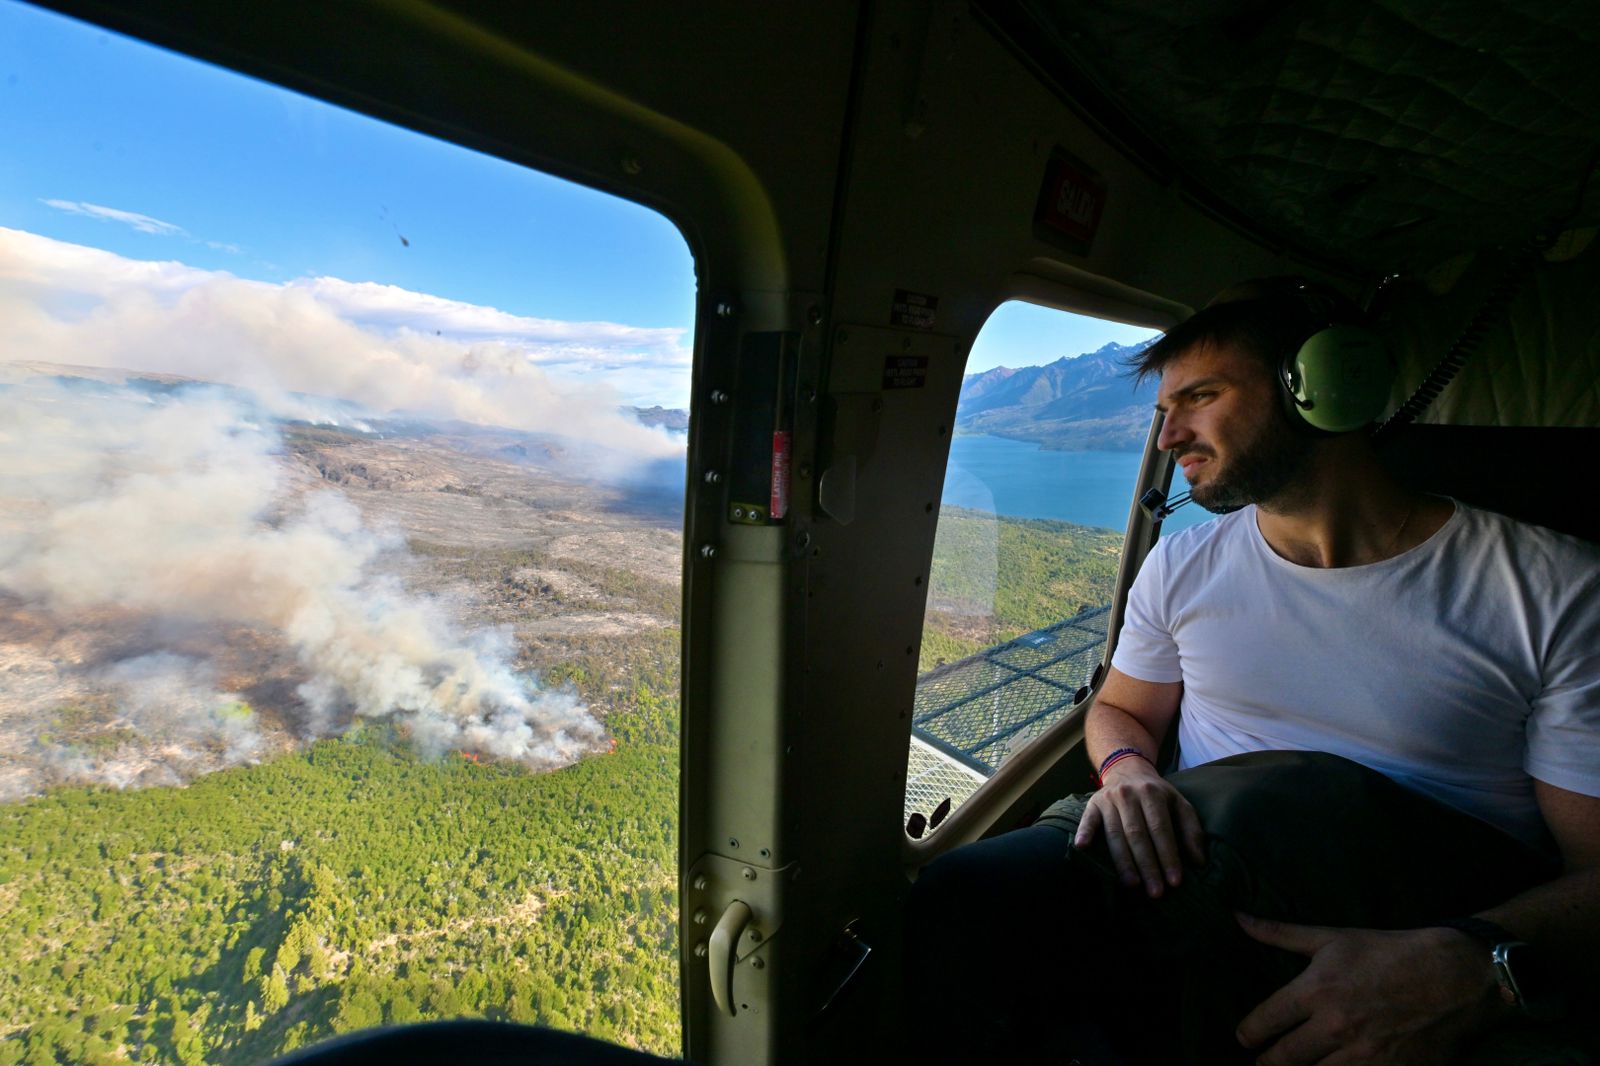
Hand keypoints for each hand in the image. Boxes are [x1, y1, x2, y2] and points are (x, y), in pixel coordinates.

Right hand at [1073, 757, 1205, 896]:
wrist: (1128, 770)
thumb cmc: (1157, 795)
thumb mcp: (1179, 804)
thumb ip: (1191, 830)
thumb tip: (1198, 862)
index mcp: (1153, 794)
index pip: (1161, 829)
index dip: (1168, 856)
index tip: (1175, 881)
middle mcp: (1129, 795)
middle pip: (1138, 834)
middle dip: (1148, 865)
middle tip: (1155, 892)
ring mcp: (1109, 799)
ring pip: (1115, 833)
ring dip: (1123, 861)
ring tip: (1132, 884)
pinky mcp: (1093, 804)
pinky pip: (1088, 819)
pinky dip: (1084, 832)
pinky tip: (1082, 847)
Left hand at [1235, 914, 1503, 1064]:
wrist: (1458, 977)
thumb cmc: (1390, 952)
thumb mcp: (1333, 938)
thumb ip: (1280, 933)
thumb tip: (1238, 918)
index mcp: (1315, 991)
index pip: (1263, 1023)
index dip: (1248, 1034)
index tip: (1245, 1038)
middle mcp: (1335, 1027)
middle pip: (1282, 1060)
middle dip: (1267, 1063)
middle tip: (1264, 1062)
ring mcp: (1364, 1057)